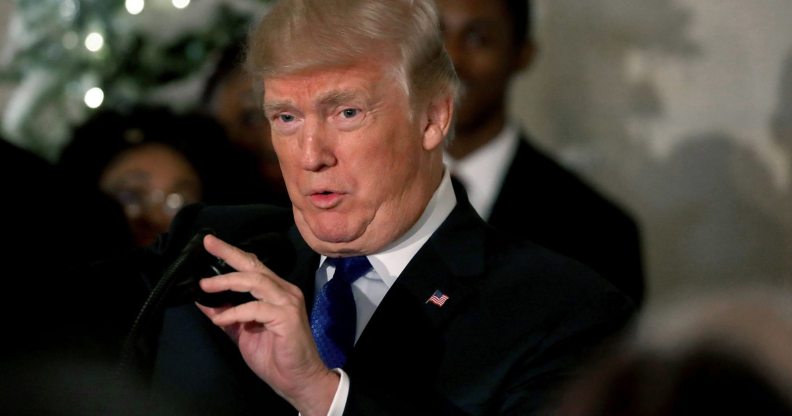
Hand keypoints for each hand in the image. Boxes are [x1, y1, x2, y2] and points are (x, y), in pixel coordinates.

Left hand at [196, 234, 338, 414]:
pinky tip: (221, 319)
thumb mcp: (243, 332)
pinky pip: (256, 307)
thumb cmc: (275, 357)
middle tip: (209, 244)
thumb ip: (227, 315)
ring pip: (256, 281)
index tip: (210, 244)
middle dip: (230, 253)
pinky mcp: (287, 316)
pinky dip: (235, 312)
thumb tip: (204, 301)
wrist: (297, 380)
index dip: (232, 254)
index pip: (253, 267)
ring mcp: (288, 302)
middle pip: (254, 266)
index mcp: (276, 292)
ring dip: (228, 281)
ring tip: (206, 285)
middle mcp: (284, 292)